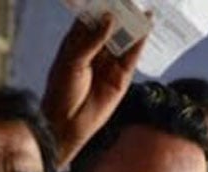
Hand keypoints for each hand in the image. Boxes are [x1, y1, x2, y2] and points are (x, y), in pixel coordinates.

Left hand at [42, 13, 146, 166]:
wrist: (66, 123)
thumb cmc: (61, 90)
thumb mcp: (73, 61)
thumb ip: (92, 40)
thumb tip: (110, 18)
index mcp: (77, 41)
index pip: (91, 16)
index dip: (101, 4)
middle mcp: (95, 50)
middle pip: (111, 26)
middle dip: (121, 12)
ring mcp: (109, 63)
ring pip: (123, 40)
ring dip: (133, 26)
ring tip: (143, 10)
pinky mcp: (121, 78)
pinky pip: (132, 57)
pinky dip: (139, 44)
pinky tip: (146, 29)